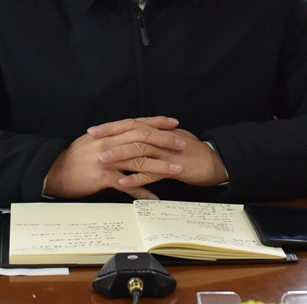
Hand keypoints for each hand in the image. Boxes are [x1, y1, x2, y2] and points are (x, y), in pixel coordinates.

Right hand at [44, 116, 183, 199]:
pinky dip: (142, 191)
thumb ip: (109, 137)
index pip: (137, 123)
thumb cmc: (72, 159)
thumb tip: (126, 136)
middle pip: (142, 138)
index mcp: (107, 133)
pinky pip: (127, 185)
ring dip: (161, 165)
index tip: (173, 123)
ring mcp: (106, 159)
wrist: (53, 172)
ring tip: (177, 169)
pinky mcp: (103, 177)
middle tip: (182, 144)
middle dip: (165, 141)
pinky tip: (154, 196)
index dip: (156, 122)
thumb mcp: (91, 142)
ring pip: (139, 160)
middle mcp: (109, 143)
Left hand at [99, 126, 228, 190]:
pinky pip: (152, 173)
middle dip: (111, 137)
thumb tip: (133, 139)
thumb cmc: (192, 153)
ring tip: (103, 160)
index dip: (112, 127)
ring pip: (140, 151)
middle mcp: (161, 139)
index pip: (131, 124)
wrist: (214, 162)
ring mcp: (166, 153)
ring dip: (120, 155)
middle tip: (92, 141)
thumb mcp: (170, 142)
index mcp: (158, 131)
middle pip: (132, 134)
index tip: (94, 130)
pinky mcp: (173, 168)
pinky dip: (136, 178)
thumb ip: (153, 140)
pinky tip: (123, 183)